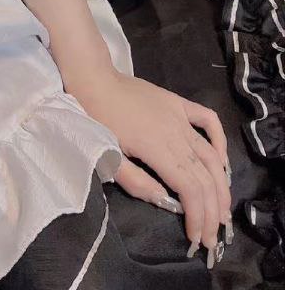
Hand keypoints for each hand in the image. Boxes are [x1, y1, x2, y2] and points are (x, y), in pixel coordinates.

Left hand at [67, 68, 231, 265]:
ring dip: (222, 185)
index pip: (190, 189)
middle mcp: (176, 133)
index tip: (196, 238)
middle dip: (213, 210)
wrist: (93, 78)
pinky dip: (220, 140)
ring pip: (211, 155)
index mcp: (157, 149)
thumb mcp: (107, 154)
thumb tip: (165, 202)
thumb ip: (136, 182)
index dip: (198, 216)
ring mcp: (180, 116)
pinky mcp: (178, 103)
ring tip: (223, 210)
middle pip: (205, 177)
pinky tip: (221, 160)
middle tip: (212, 235)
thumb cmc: (96, 117)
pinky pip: (208, 119)